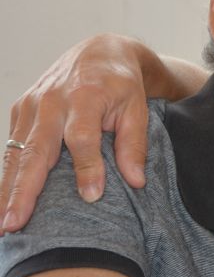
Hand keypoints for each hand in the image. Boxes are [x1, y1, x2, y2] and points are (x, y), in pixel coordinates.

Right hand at [2, 34, 151, 233]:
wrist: (99, 52)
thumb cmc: (121, 83)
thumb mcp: (137, 108)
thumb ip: (135, 144)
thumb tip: (136, 181)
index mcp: (86, 96)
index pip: (83, 137)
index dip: (88, 167)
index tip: (92, 197)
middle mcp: (52, 101)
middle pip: (36, 150)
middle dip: (24, 190)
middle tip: (16, 223)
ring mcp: (31, 105)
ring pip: (16, 154)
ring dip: (7, 191)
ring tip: (3, 225)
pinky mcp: (20, 112)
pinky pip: (11, 148)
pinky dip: (7, 177)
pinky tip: (3, 204)